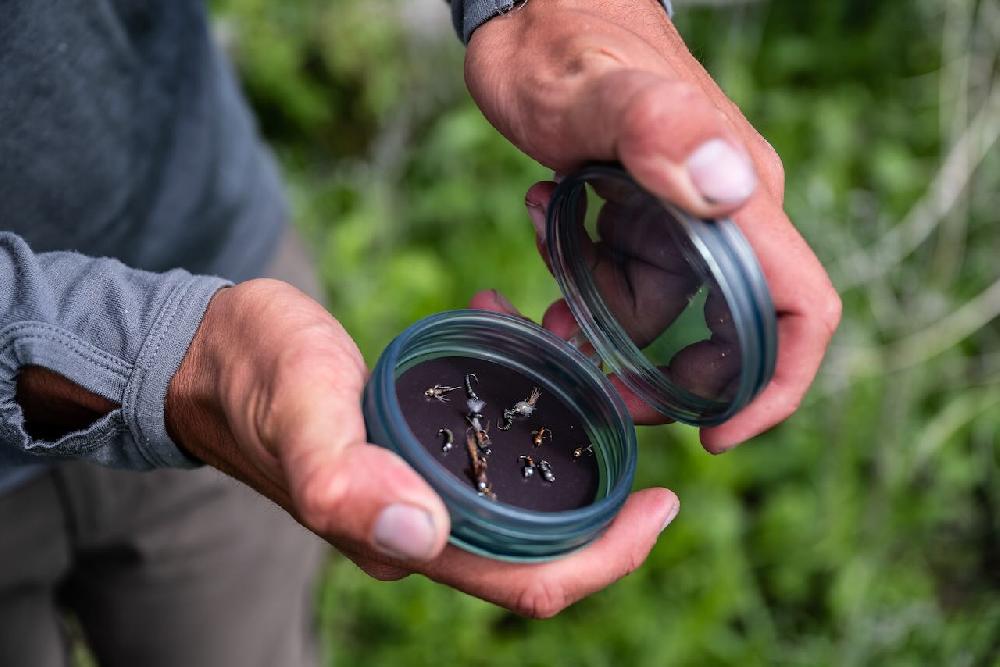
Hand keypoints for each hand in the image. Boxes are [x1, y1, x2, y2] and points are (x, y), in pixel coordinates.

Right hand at [167, 279, 678, 616]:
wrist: (214, 352)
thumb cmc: (253, 375)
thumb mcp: (299, 410)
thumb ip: (345, 478)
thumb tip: (420, 537)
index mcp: (403, 538)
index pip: (527, 582)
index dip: (606, 558)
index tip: (662, 504)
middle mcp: (420, 529)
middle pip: (543, 548)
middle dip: (606, 500)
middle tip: (641, 428)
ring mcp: (420, 493)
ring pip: (524, 495)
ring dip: (568, 440)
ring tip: (580, 359)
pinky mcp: (417, 452)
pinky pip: (492, 450)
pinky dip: (524, 404)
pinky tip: (519, 334)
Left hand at [465, 0, 840, 450]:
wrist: (533, 9)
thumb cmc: (566, 40)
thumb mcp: (596, 88)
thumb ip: (658, 127)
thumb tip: (729, 190)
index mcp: (739, 201)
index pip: (800, 311)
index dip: (773, 387)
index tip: (716, 434)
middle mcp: (723, 217)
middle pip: (726, 336)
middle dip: (662, 375)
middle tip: (594, 379)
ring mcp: (682, 217)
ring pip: (659, 312)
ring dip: (598, 318)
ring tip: (542, 277)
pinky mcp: (641, 213)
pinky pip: (624, 278)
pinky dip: (581, 280)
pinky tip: (542, 227)